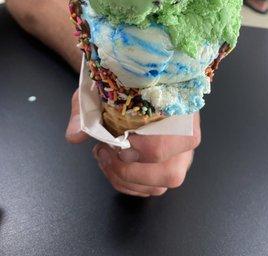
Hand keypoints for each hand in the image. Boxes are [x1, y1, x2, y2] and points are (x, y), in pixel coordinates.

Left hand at [66, 89, 200, 196]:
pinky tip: (111, 165)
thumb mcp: (101, 89)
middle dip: (130, 171)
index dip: (147, 147)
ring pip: (161, 184)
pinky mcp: (166, 165)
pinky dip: (127, 184)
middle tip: (106, 152)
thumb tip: (75, 135)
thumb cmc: (120, 85)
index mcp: (182, 108)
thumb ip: (87, 110)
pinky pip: (152, 189)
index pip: (183, 138)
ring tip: (104, 157)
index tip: (120, 139)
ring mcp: (179, 154)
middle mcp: (186, 134)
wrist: (127, 83)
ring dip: (125, 179)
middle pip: (172, 172)